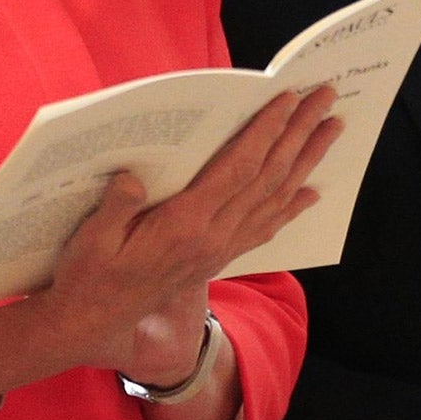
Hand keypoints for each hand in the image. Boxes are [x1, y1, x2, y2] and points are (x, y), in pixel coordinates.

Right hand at [36, 87, 340, 378]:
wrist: (94, 321)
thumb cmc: (88, 274)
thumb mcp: (90, 239)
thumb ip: (114, 208)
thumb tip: (133, 177)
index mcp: (185, 225)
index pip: (238, 170)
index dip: (266, 132)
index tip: (288, 99)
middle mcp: (214, 237)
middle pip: (269, 177)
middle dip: (300, 133)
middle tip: (327, 98)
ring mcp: (221, 249)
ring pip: (276, 198)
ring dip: (307, 161)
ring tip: (332, 129)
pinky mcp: (220, 258)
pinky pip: (266, 227)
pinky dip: (292, 206)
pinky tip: (312, 192)